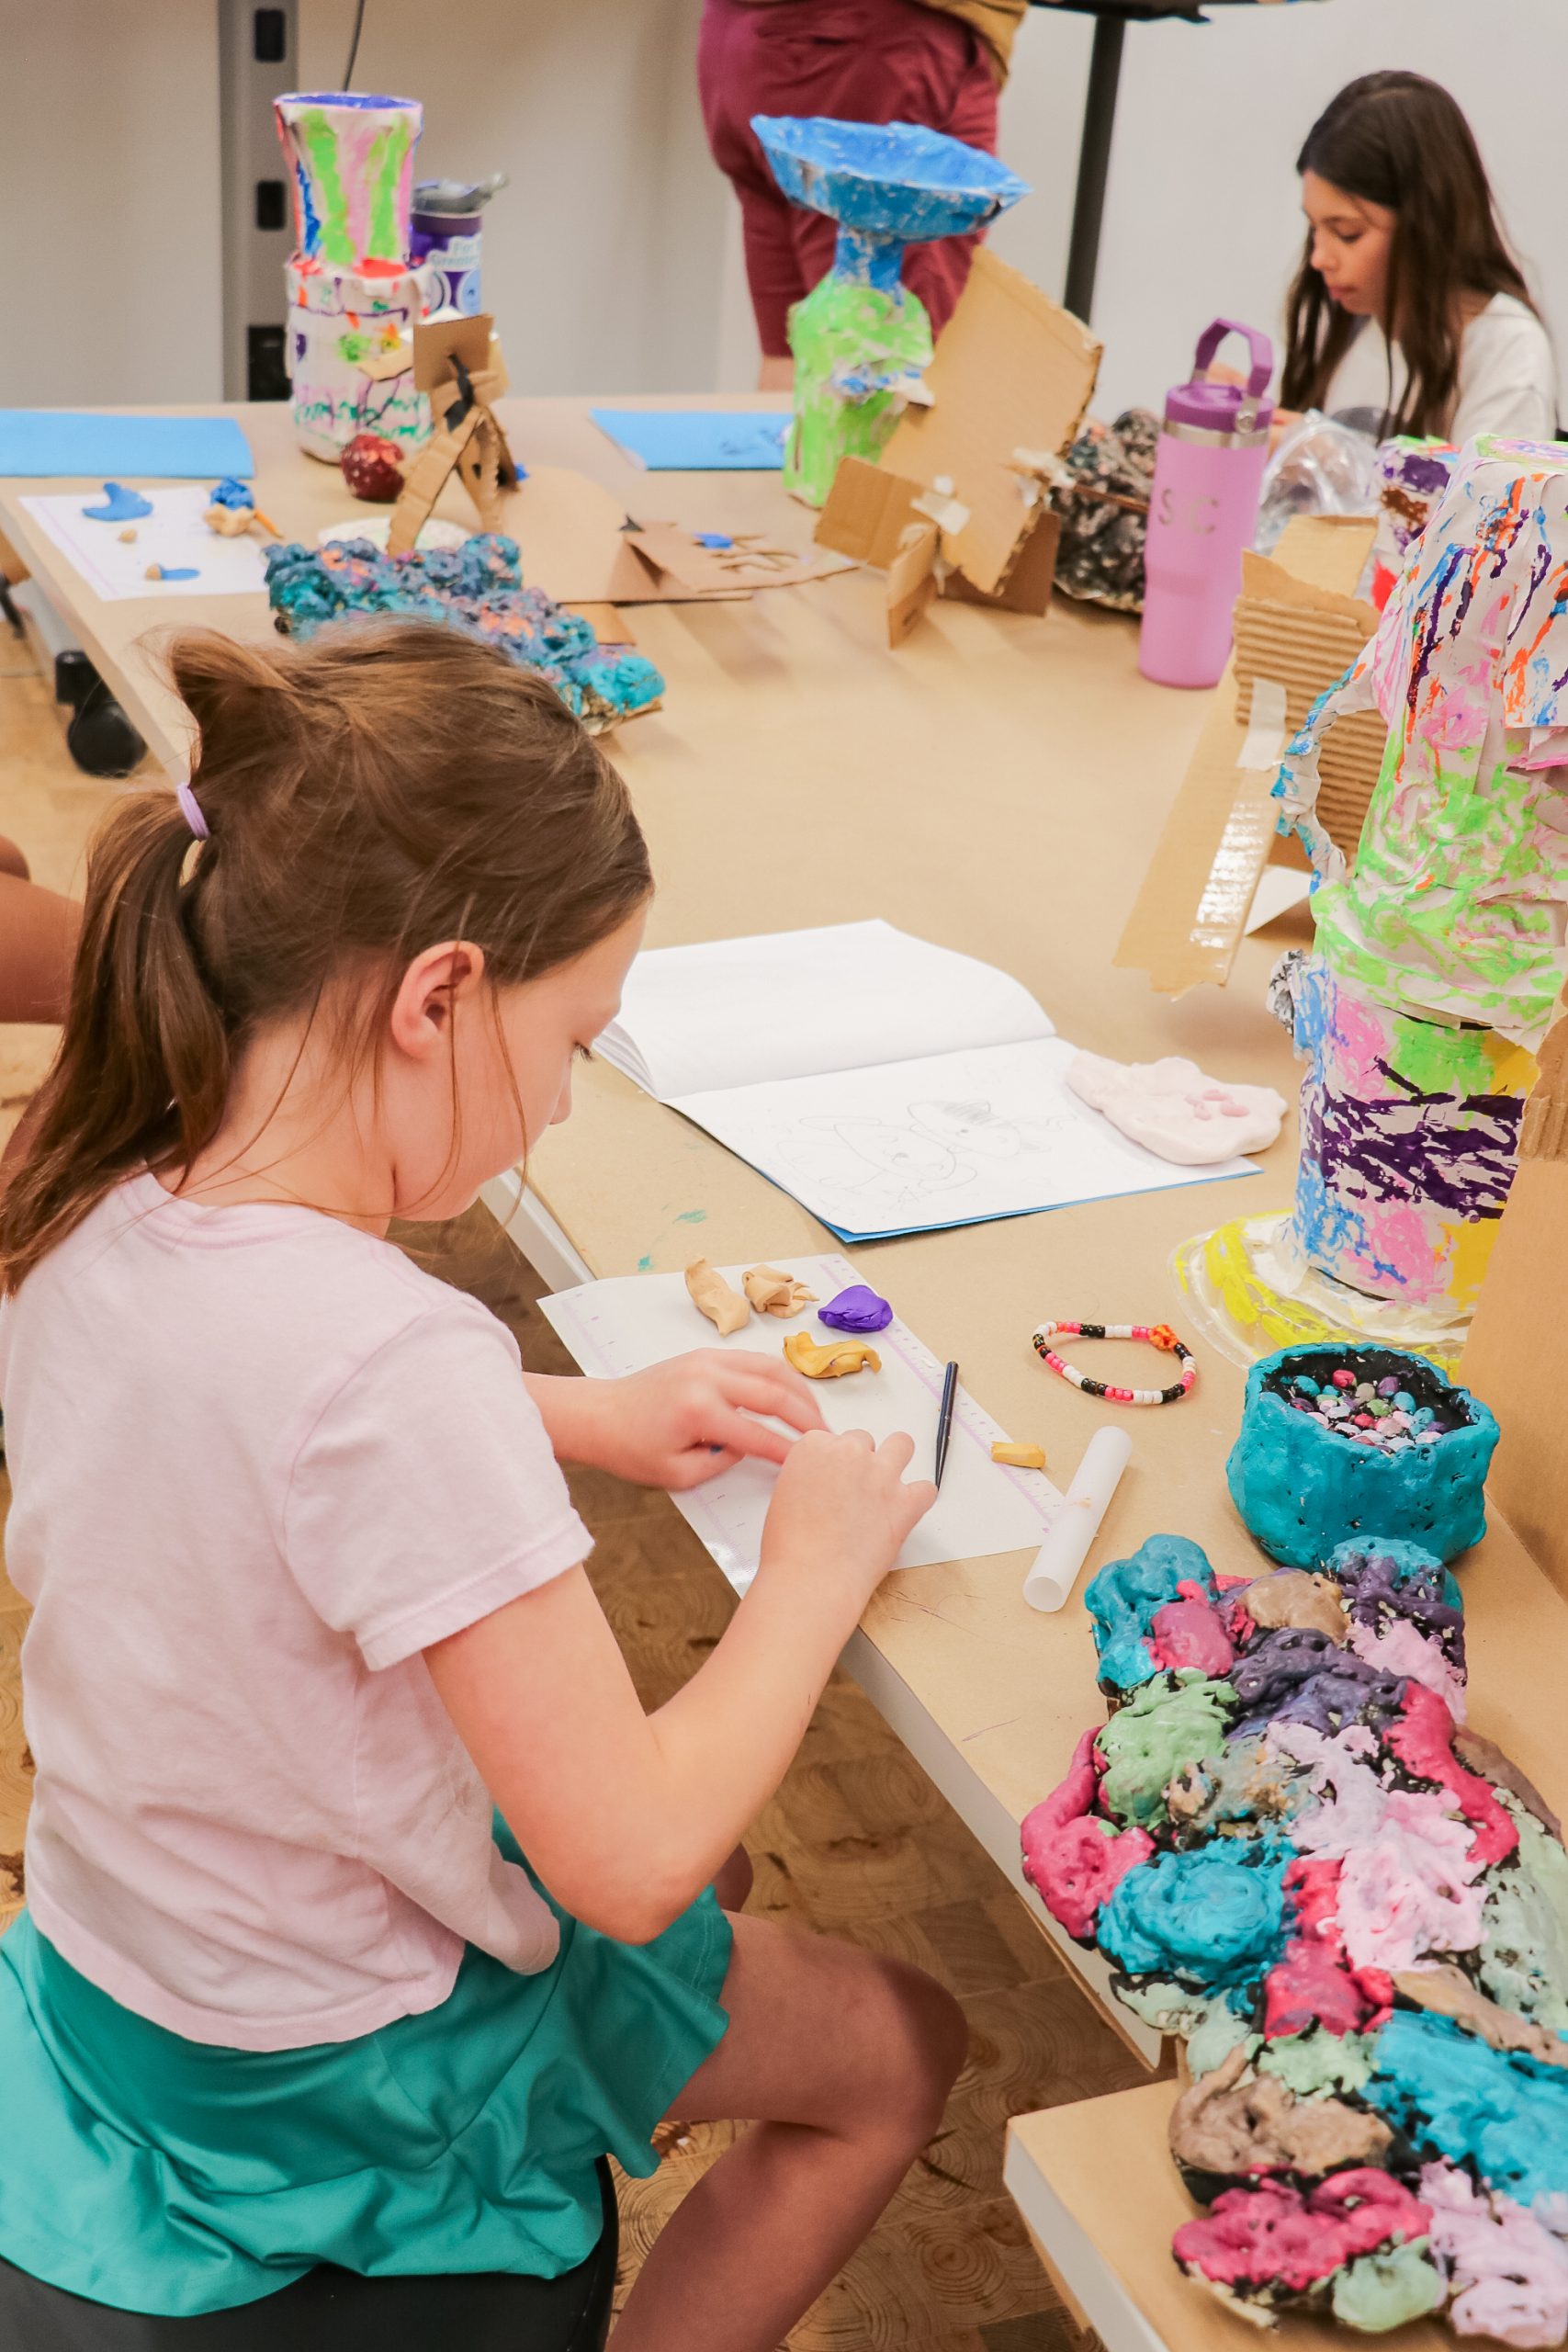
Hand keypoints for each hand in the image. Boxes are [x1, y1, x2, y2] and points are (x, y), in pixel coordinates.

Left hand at [551, 1351, 827, 1489]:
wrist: (600, 1414)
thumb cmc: (630, 1448)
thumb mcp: (677, 1474)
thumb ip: (721, 1462)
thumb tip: (750, 1446)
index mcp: (699, 1410)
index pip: (758, 1432)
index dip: (789, 1450)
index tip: (810, 1464)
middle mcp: (707, 1377)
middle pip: (775, 1392)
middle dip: (806, 1417)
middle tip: (827, 1437)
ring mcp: (708, 1360)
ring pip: (771, 1368)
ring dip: (799, 1391)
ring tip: (815, 1416)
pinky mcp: (706, 1354)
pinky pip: (754, 1360)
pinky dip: (779, 1376)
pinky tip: (791, 1394)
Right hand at [756, 1427, 936, 1605]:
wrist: (811, 1578)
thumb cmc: (791, 1548)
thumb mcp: (785, 1495)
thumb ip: (809, 1476)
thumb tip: (824, 1483)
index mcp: (815, 1446)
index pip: (831, 1438)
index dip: (834, 1461)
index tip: (834, 1477)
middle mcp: (850, 1453)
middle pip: (864, 1440)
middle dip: (862, 1461)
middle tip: (856, 1489)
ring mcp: (881, 1475)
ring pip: (902, 1445)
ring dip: (896, 1460)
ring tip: (888, 1483)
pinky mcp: (905, 1502)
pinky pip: (927, 1488)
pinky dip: (919, 1498)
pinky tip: (907, 1509)